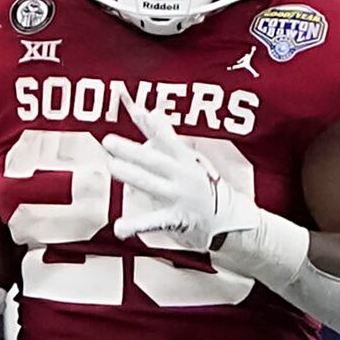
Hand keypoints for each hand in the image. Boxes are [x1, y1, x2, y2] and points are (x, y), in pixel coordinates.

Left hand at [107, 103, 257, 251]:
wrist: (230, 221)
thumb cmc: (204, 187)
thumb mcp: (191, 159)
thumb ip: (166, 139)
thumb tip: (149, 113)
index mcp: (186, 160)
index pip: (167, 139)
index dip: (154, 126)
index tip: (140, 111)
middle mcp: (182, 176)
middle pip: (153, 160)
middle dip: (131, 150)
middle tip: (109, 141)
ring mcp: (178, 197)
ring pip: (149, 184)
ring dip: (129, 174)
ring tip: (112, 165)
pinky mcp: (175, 220)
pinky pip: (152, 222)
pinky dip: (135, 225)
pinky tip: (119, 228)